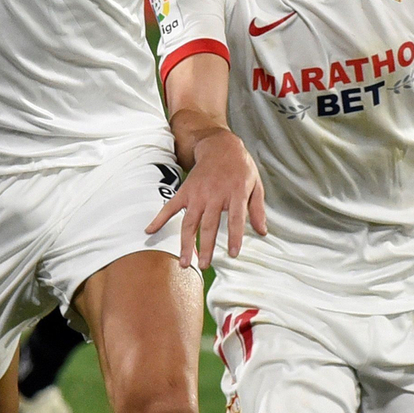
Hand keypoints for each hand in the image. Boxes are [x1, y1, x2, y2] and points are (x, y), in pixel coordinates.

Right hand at [146, 131, 266, 268]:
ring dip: (186, 243)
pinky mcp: (185, 192)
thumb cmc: (240, 167)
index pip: (235, 218)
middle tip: (204, 266)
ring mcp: (197, 194)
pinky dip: (159, 219)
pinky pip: (170, 207)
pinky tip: (150, 231)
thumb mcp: (256, 184)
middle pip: (209, 224)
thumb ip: (257, 209)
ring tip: (183, 262)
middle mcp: (214, 194)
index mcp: (235, 192)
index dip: (234, 236)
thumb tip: (262, 232)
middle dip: (206, 247)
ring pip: (190, 222)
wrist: (220, 146)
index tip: (234, 254)